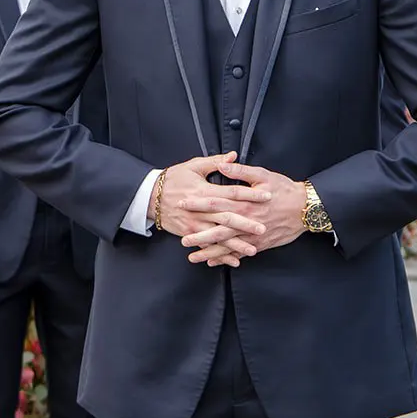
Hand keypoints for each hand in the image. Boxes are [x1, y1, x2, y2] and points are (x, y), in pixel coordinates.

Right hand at [155, 151, 269, 265]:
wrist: (149, 197)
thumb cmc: (172, 179)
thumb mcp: (193, 166)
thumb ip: (215, 162)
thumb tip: (234, 156)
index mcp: (204, 191)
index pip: (232, 193)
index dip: (251, 194)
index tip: (267, 196)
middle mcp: (201, 210)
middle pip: (228, 218)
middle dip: (246, 224)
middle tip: (263, 228)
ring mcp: (195, 224)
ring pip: (219, 236)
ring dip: (236, 244)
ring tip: (253, 249)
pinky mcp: (190, 234)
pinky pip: (207, 247)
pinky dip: (220, 255)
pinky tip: (234, 260)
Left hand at [180, 159, 307, 264]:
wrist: (305, 209)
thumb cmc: (284, 190)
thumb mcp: (263, 175)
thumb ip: (240, 171)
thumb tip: (223, 164)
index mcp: (244, 203)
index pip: (215, 203)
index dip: (197, 204)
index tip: (182, 204)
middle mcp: (246, 222)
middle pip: (217, 230)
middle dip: (199, 235)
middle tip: (182, 239)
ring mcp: (252, 236)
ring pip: (227, 246)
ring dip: (209, 252)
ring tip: (192, 256)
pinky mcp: (259, 245)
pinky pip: (239, 253)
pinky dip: (226, 258)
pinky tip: (213, 261)